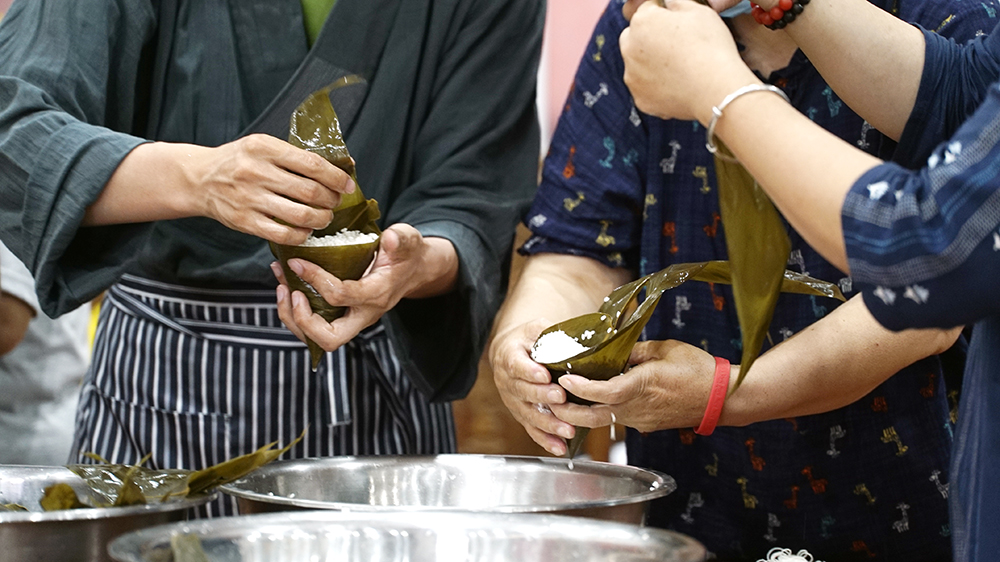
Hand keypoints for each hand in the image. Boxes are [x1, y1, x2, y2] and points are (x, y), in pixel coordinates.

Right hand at [189, 134, 354, 245]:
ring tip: (325, 217)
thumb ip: (294, 155)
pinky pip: (283, 234)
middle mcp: (256, 172)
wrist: (199, 179)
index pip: (312, 163)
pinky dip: (302, 235)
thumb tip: (338, 167)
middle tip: (336, 202)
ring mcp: (249, 198)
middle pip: (310, 191)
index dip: (336, 177)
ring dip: (321, 219)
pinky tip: (306, 230)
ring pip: (300, 215)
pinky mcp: (244, 221)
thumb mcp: (262, 146)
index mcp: (264, 148)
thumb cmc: (239, 162)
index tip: (347, 184)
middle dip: (332, 199)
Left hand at [273, 224, 458, 350]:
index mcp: (376, 295)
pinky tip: (287, 286)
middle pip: (329, 339)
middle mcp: (363, 315)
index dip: (315, 279)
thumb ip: (400, 239)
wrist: (412, 270)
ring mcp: (352, 320)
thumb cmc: (406, 254)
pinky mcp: (342, 317)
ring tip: (282, 286)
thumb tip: (389, 238)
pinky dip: (295, 312)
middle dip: (302, 320)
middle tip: (291, 292)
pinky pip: (314, 327)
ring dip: (293, 317)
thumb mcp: (408, 240)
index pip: (340, 296)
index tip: (297, 261)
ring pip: (316, 338)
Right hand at [489, 319, 576, 455]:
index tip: (544, 374)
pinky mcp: (521, 414)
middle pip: (522, 392)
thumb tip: (573, 340)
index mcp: (509, 356)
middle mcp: (507, 381)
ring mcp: (513, 400)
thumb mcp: (536, 329)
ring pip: (528, 414)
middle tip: (561, 398)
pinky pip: (531, 429)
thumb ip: (550, 334)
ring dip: (548, 423)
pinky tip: (560, 448)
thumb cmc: (528, 340)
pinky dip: (545, 440)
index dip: (529, 371)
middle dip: (542, 396)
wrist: (510, 353)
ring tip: (567, 430)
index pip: (516, 364)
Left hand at [550, 340, 719, 432]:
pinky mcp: (646, 424)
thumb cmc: (697, 370)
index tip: (563, 379)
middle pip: (594, 417)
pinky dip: (602, 411)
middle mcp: (637, 409)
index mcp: (641, 387)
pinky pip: (618, 419)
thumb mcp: (664, 349)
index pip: (603, 392)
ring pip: (603, 420)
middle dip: (568, 410)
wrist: (722, 399)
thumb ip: (635, 350)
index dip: (580, 388)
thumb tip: (614, 350)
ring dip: (582, 411)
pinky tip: (593, 400)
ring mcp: (640, 420)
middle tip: (550, 398)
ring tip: (563, 399)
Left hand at [620, 0, 757, 121]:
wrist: (716, 89)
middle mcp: (629, 49)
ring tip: (678, 67)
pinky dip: (656, 87)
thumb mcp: (698, 11)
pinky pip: (645, 89)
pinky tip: (676, 84)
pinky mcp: (640, 99)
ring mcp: (632, 77)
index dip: (663, 14)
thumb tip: (668, 2)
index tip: (677, 22)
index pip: (646, 10)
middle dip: (648, 38)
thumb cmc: (710, 47)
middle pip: (634, 38)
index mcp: (642, 22)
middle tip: (674, 45)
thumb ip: (676, 2)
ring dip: (650, 63)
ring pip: (637, 65)